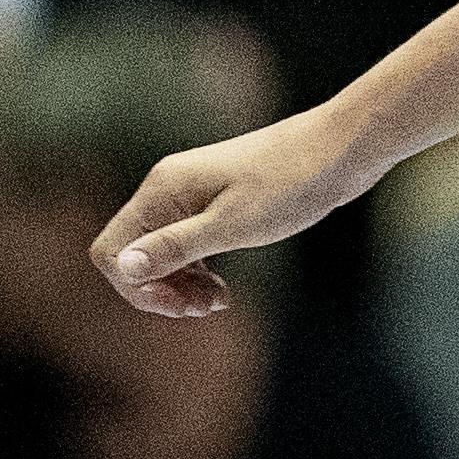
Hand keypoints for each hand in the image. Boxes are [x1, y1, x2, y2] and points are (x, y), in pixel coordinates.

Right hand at [93, 106, 382, 318]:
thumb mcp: (234, 224)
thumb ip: (177, 246)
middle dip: (161, 290)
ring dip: (182, 284)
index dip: (136, 286)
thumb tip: (125, 266)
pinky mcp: (220, 202)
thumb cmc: (293, 182)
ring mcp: (194, 195)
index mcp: (163, 191)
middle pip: (136, 254)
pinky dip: (199, 271)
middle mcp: (170, 190)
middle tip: (204, 309)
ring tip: (218, 302)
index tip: (179, 306)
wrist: (344, 149)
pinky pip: (189, 245)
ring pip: (163, 252)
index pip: (113, 250)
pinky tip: (222, 290)